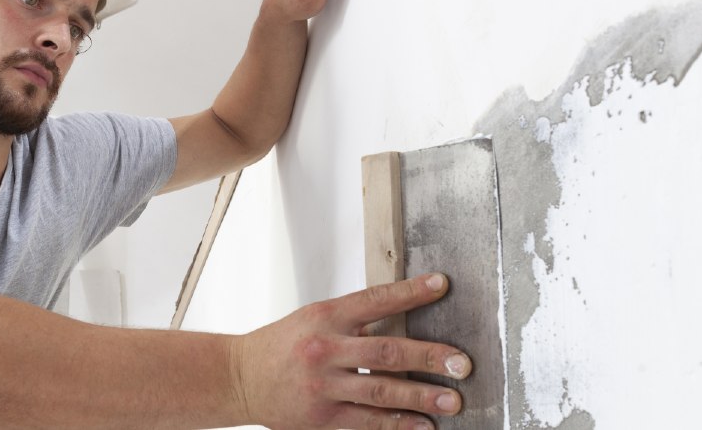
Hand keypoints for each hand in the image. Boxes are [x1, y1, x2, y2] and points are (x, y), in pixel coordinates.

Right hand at [231, 274, 473, 428]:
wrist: (240, 377)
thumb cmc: (283, 344)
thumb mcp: (314, 318)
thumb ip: (355, 319)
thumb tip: (405, 315)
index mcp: (326, 317)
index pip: (375, 299)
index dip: (410, 292)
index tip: (441, 286)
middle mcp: (325, 349)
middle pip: (386, 350)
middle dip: (428, 357)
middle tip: (461, 363)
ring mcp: (323, 386)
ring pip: (381, 390)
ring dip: (421, 396)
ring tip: (453, 400)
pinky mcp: (322, 417)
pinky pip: (367, 421)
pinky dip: (398, 423)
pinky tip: (422, 425)